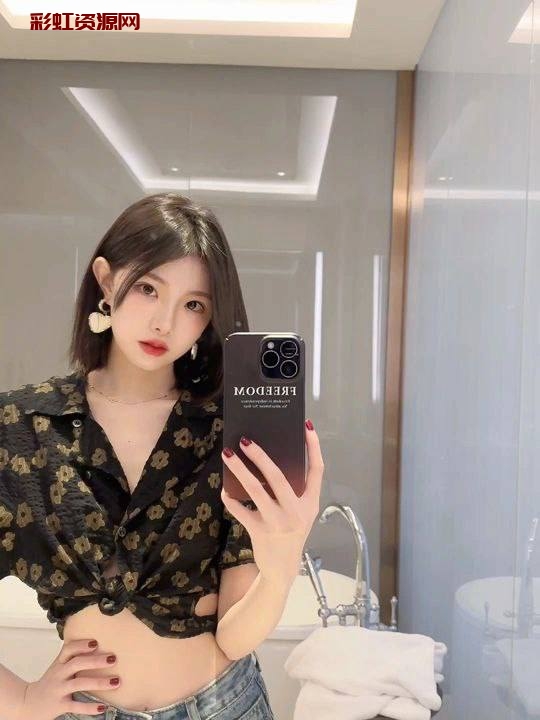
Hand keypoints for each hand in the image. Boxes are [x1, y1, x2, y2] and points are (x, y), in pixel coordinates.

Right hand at [16, 639, 119, 719]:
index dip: (82, 645)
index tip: (96, 642)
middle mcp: (59, 674)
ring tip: (115, 682)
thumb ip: (72, 656)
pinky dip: (89, 707)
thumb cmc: (50, 682)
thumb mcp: (58, 666)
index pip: (69, 649)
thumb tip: (97, 644)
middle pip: (77, 663)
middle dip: (95, 661)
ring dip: (98, 682)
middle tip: (113, 659)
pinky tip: (102, 707)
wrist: (28, 702)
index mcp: (60, 663)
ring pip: (79, 684)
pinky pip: (76, 706)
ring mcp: (59, 690)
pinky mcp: (59, 705)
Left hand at [221, 419, 323, 584]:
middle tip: (245, 440)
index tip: (307, 426)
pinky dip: (231, 497)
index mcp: (311, 503)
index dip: (313, 447)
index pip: (317, 470)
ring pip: (256, 490)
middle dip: (261, 456)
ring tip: (227, 455)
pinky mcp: (260, 532)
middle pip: (278, 477)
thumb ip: (292, 491)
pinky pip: (240, 510)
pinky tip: (225, 488)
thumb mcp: (300, 513)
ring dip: (240, 470)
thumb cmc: (290, 532)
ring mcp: (278, 522)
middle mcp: (296, 511)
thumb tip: (268, 459)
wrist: (282, 570)